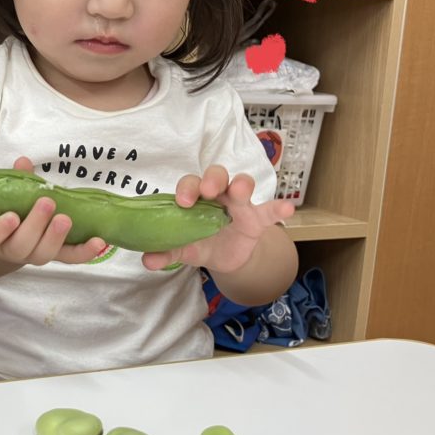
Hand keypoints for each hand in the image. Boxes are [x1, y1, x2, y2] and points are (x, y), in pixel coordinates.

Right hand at [0, 156, 107, 265]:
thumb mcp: (4, 195)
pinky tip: (99, 241)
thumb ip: (13, 180)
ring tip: (65, 219)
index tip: (11, 216)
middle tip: (46, 203)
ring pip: (43, 254)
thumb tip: (23, 162)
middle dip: (35, 226)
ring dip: (56, 237)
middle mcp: (11, 249)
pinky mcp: (56, 255)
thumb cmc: (5, 209)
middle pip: (20, 246)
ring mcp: (34, 254)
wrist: (11, 234)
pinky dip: (85, 252)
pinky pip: (69, 258)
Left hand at [141, 167, 293, 273]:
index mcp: (197, 198)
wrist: (225, 257)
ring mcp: (240, 204)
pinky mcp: (258, 218)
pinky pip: (270, 210)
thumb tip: (147, 259)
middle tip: (208, 191)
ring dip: (241, 184)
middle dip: (212, 179)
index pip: (191, 184)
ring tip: (239, 191)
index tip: (182, 202)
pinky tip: (287, 209)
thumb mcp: (185, 249)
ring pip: (243, 183)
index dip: (187, 189)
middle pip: (217, 175)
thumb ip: (167, 252)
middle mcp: (218, 195)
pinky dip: (279, 207)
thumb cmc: (201, 242)